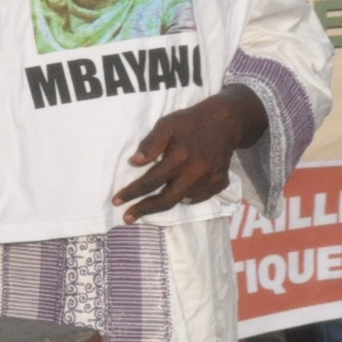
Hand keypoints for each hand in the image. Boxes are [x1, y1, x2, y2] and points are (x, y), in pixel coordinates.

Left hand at [113, 86, 266, 222]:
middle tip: (127, 218)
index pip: (150, 182)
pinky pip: (199, 197)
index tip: (116, 201)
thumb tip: (134, 162)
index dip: (132, 193)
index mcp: (180, 158)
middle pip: (166, 200)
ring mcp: (210, 180)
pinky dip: (186, 198)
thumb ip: (150, 144)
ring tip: (148, 205)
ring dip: (164, 204)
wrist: (225, 122)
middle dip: (144, 210)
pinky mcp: (220, 183)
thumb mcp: (166, 125)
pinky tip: (177, 193)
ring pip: (182, 200)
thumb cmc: (189, 122)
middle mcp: (196, 173)